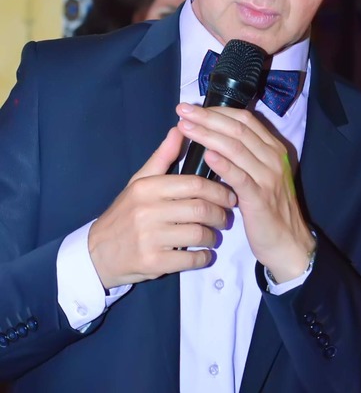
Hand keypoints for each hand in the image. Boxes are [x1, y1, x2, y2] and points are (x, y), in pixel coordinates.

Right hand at [88, 126, 236, 288]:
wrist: (98, 252)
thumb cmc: (125, 213)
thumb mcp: (139, 182)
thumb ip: (162, 157)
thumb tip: (180, 129)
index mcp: (147, 187)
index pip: (194, 184)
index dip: (218, 190)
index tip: (229, 195)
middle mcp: (148, 211)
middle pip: (200, 209)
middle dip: (221, 214)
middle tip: (225, 217)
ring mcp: (150, 238)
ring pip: (199, 234)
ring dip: (213, 237)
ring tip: (214, 235)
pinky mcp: (153, 263)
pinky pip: (191, 259)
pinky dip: (204, 257)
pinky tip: (204, 253)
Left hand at [177, 103, 315, 282]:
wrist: (288, 244)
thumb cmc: (268, 208)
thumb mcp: (260, 175)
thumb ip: (244, 155)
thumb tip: (214, 136)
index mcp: (273, 148)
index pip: (244, 119)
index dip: (217, 111)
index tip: (193, 108)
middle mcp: (273, 157)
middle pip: (237, 128)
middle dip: (207, 117)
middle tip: (183, 111)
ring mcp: (268, 177)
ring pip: (236, 147)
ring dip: (208, 135)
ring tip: (186, 128)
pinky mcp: (260, 198)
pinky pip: (240, 177)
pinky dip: (223, 164)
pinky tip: (206, 155)